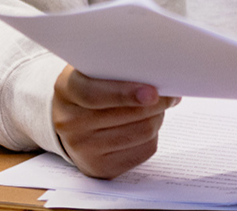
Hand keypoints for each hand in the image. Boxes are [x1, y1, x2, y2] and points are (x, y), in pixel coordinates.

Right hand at [52, 65, 178, 178]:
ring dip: (157, 117)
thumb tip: (159, 76)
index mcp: (66, 90)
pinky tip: (147, 124)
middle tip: (169, 94)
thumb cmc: (91, 87)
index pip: (94, 94)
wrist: (71, 121)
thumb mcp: (93, 71)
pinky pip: (144, 150)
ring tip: (157, 108)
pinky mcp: (101, 168)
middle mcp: (69, 122)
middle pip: (125, 115)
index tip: (153, 92)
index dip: (125, 93)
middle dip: (156, 103)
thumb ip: (118, 69)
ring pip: (141, 132)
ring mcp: (83, 149)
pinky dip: (153, 135)